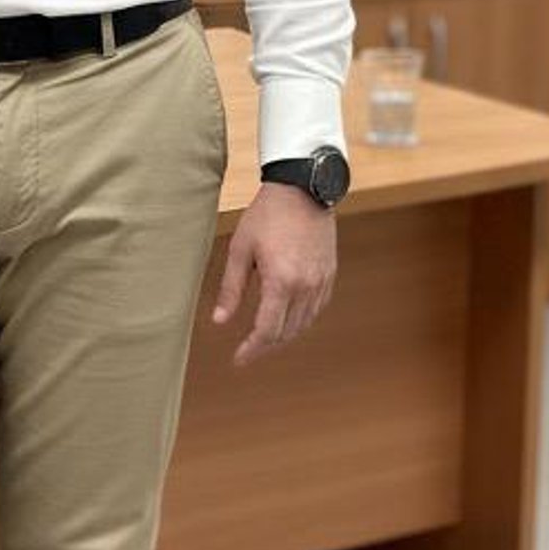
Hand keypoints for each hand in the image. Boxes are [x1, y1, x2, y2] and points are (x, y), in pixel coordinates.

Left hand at [211, 183, 336, 367]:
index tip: (238, 359)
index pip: (267, 330)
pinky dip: (301, 321)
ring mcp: (321, 281)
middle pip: (286, 332)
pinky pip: (316, 309)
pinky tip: (289, 320)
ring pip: (303, 324)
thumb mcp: (240, 250)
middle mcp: (305, 286)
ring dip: (284, 336)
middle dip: (265, 346)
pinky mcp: (329, 274)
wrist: (303, 189)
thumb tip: (219, 321)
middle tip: (247, 352)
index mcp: (281, 282)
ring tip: (265, 339)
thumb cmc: (267, 216)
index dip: (251, 350)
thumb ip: (230, 289)